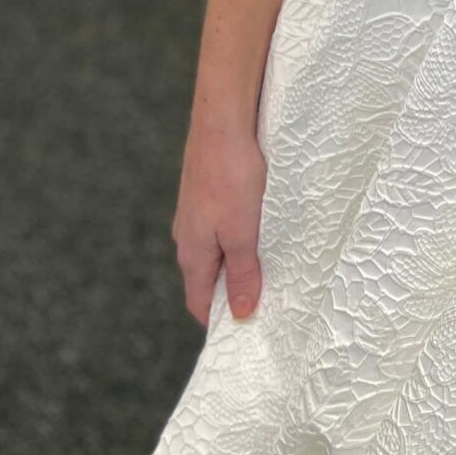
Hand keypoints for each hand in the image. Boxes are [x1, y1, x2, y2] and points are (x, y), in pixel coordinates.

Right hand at [172, 117, 267, 326]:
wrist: (222, 123)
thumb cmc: (232, 177)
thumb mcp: (242, 232)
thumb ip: (242, 273)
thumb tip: (240, 312)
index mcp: (192, 254)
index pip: (200, 303)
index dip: (220, 319)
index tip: (247, 331)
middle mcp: (187, 237)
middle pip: (207, 279)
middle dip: (231, 293)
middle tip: (265, 301)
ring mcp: (194, 214)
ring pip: (214, 252)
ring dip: (236, 263)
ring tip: (268, 266)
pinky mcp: (205, 194)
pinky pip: (219, 227)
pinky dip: (236, 237)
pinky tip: (258, 229)